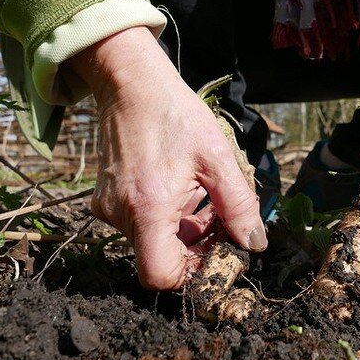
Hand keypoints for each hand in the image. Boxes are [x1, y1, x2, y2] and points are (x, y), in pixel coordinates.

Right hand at [66, 27, 266, 289]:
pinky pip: (140, 225)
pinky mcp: (105, 200)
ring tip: (204, 197)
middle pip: (161, 260)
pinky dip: (167, 217)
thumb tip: (254, 244)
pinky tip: (183, 189)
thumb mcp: (218, 158)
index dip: (193, 274)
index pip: (161, 276)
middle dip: (196, 248)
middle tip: (222, 220)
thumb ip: (240, 206)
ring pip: (153, 243)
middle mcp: (121, 215)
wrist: (131, 83)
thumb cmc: (176, 114)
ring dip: (185, 230)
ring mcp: (109, 208)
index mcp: (149, 208)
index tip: (218, 251)